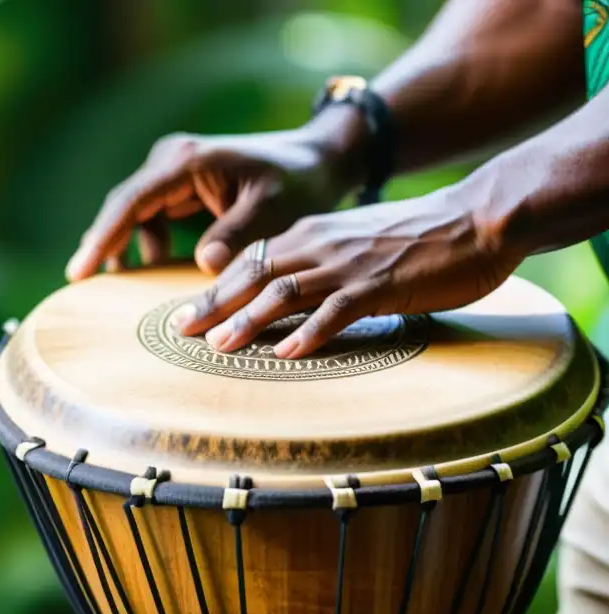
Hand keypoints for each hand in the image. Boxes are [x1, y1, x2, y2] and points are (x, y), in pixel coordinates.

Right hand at [65, 117, 365, 280]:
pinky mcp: (181, 188)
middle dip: (103, 244)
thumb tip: (203, 266)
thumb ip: (238, 236)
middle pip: (123, 207)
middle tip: (80, 282)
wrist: (318, 161)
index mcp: (187, 161)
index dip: (103, 237)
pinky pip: (152, 217)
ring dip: (126, 247)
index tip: (81, 271)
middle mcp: (172, 160)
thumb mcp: (273, 211)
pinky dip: (148, 244)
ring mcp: (174, 172)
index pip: (131, 202)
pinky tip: (152, 270)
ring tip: (117, 284)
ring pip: (134, 214)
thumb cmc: (299, 183)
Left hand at [174, 186, 523, 358]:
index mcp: (311, 234)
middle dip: (213, 304)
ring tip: (221, 346)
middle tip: (181, 331)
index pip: (250, 262)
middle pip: (253, 275)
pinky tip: (286, 353)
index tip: (185, 314)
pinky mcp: (380, 284)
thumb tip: (289, 296)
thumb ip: (319, 263)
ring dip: (249, 320)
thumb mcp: (353, 242)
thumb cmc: (416, 236)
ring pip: (284, 291)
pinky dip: (308, 332)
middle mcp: (321, 245)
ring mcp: (349, 265)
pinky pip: (336, 310)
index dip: (213, 289)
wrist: (476, 217)